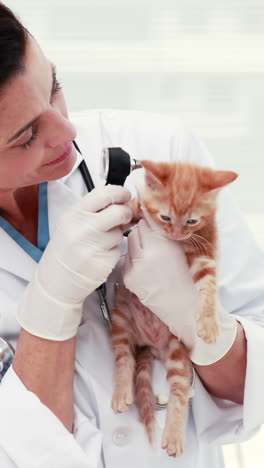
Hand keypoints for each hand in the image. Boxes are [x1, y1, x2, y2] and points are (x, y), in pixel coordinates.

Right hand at [17, 185, 131, 340]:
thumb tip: (118, 200)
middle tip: (123, 217)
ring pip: (119, 233)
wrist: (56, 282)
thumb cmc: (64, 250)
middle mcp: (83, 229)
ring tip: (99, 243)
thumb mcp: (69, 223)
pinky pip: (118, 250)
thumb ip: (91, 210)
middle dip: (125, 213)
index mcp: (73, 215)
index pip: (104, 194)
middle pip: (119, 212)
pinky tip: (99, 255)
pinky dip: (112, 251)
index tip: (125, 195)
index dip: (120, 193)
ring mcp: (94, 247)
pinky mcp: (104, 263)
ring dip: (116, 235)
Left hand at [123, 219, 236, 364]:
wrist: (185, 308)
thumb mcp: (181, 250)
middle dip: (144, 232)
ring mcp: (135, 267)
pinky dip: (135, 259)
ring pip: (130, 243)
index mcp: (163, 245)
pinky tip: (147, 267)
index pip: (147, 221)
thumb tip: (150, 216)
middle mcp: (147, 254)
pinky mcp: (128, 278)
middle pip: (136, 230)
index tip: (154, 221)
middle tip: (154, 240)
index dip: (152, 221)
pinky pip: (128, 259)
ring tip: (152, 255)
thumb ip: (165, 234)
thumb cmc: (188, 277)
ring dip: (138, 245)